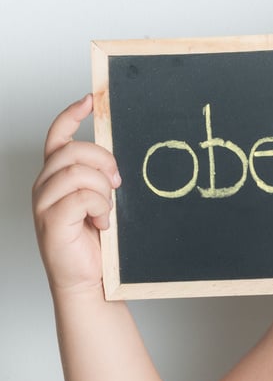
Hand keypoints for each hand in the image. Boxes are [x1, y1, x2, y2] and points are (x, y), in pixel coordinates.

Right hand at [32, 95, 121, 296]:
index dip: (71, 115)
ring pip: (78, 172)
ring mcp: (44, 202)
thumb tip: (118, 160)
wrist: (88, 280)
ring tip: (106, 211)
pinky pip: (81, 198)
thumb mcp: (102, 202)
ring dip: (102, 190)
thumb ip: (102, 179)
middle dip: (103, 162)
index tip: (90, 100)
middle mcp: (45, 184)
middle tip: (117, 184)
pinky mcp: (51, 220)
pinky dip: (98, 208)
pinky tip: (101, 223)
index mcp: (57, 176)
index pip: (58, 136)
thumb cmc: (95, 243)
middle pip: (74, 151)